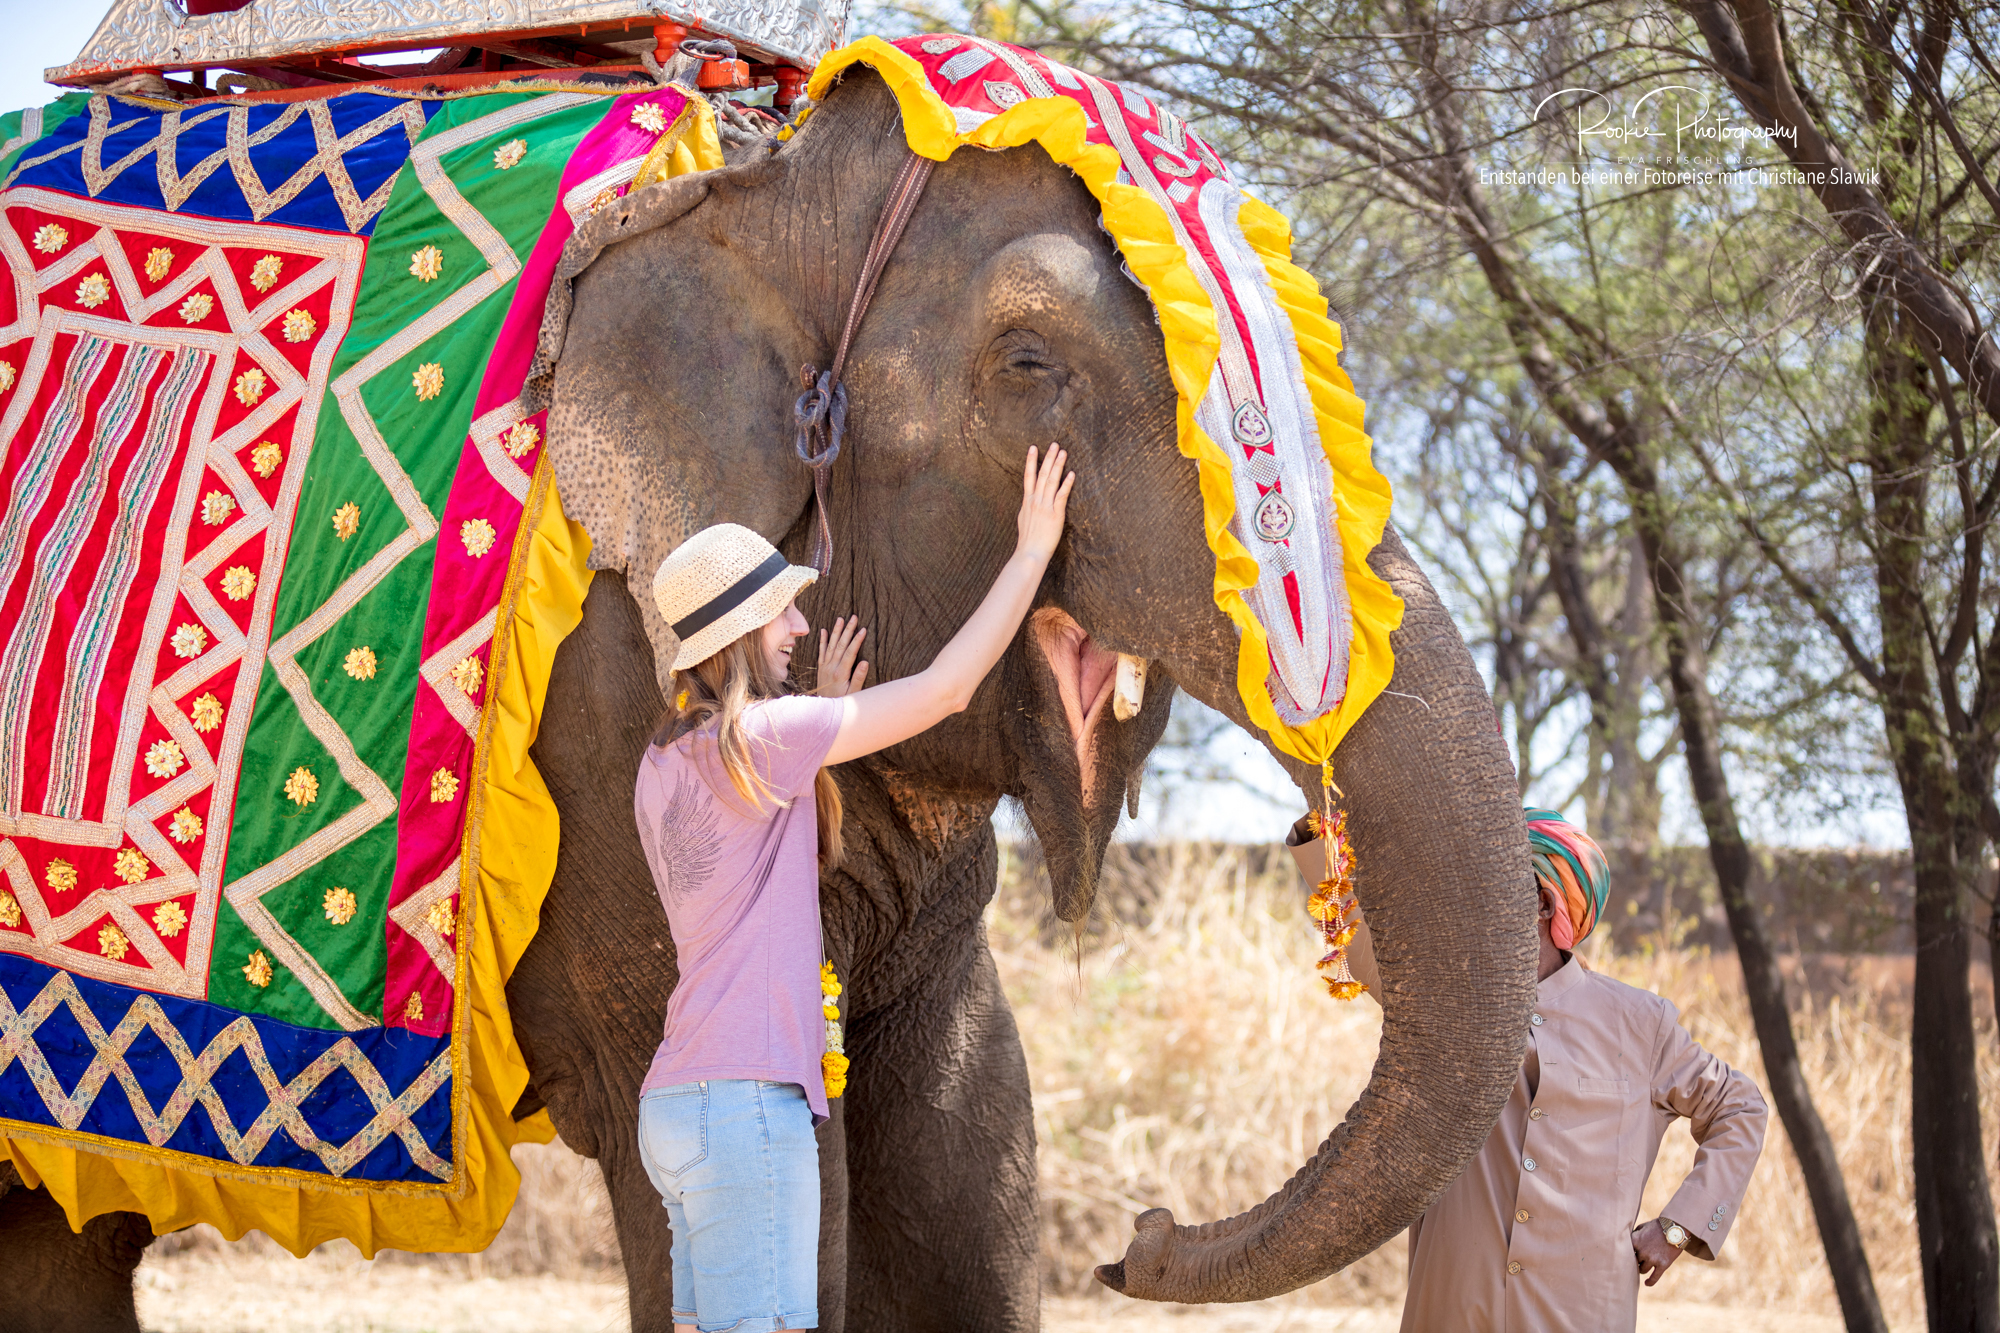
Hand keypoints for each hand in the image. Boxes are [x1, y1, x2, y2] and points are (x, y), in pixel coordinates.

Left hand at [815, 616, 869, 697]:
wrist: (824, 710)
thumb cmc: (843, 702)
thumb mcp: (854, 693)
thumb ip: (859, 678)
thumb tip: (865, 662)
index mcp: (841, 672)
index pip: (850, 652)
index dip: (857, 640)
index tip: (863, 629)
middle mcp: (831, 667)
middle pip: (840, 645)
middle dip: (848, 630)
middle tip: (853, 617)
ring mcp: (825, 666)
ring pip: (830, 645)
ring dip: (835, 631)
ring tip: (840, 619)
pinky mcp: (821, 668)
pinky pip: (821, 651)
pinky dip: (822, 640)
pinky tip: (823, 630)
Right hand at [1015, 443, 1074, 561]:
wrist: (1029, 553)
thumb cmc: (1028, 540)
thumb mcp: (1023, 519)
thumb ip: (1028, 508)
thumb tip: (1030, 501)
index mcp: (1027, 501)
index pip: (1028, 476)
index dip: (1030, 461)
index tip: (1033, 447)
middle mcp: (1035, 501)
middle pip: (1042, 474)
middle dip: (1048, 458)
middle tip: (1054, 444)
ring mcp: (1045, 507)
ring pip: (1051, 481)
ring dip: (1058, 465)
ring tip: (1063, 452)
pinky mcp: (1055, 514)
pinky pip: (1061, 496)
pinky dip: (1067, 484)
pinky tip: (1072, 474)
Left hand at [1632, 1219, 1683, 1285]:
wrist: (1676, 1228)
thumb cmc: (1658, 1226)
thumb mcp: (1643, 1226)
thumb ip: (1634, 1235)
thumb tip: (1627, 1241)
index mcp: (1635, 1240)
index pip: (1626, 1251)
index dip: (1626, 1253)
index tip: (1626, 1255)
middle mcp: (1642, 1251)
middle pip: (1634, 1261)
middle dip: (1635, 1261)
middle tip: (1636, 1261)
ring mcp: (1652, 1259)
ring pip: (1642, 1270)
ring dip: (1642, 1269)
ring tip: (1642, 1268)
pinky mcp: (1663, 1265)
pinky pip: (1654, 1277)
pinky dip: (1650, 1282)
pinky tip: (1646, 1283)